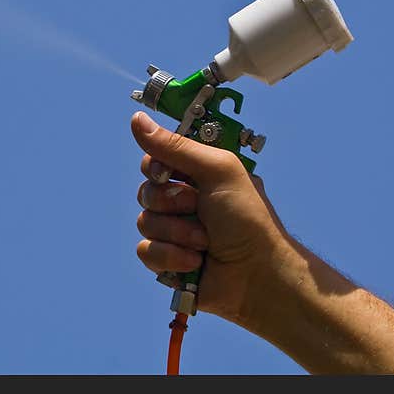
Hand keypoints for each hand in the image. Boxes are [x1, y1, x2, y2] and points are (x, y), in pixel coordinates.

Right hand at [131, 111, 290, 330]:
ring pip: (144, 222)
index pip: (154, 160)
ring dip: (177, 233)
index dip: (157, 168)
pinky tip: (196, 262)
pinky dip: (171, 257)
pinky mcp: (167, 260)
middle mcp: (183, 199)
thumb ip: (175, 146)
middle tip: (200, 209)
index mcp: (196, 174)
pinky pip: (145, 251)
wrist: (258, 274)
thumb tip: (136, 119)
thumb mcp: (216, 170)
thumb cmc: (248, 218)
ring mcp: (174, 230)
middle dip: (172, 203)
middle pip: (145, 191)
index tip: (170, 174)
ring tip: (205, 242)